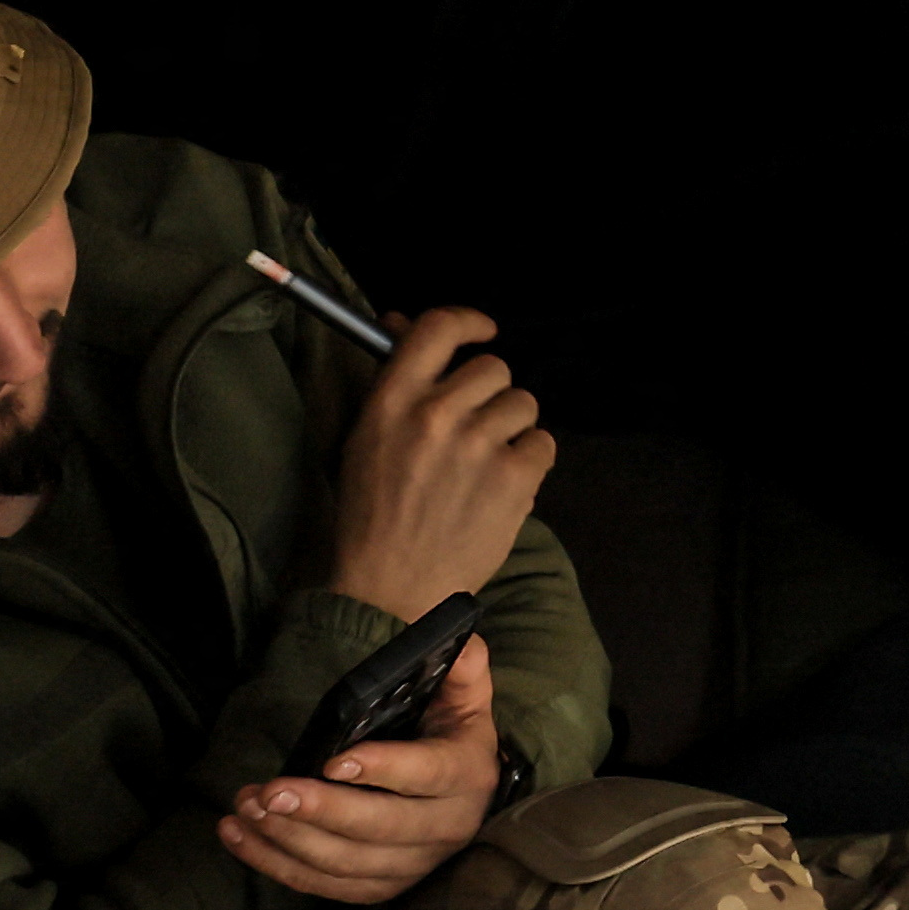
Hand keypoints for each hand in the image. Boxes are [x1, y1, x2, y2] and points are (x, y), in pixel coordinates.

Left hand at [227, 636, 503, 903]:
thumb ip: (462, 664)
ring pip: (347, 864)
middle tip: (270, 791)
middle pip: (381, 828)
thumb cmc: (448, 730)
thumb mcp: (463, 691)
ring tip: (246, 807)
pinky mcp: (382, 886)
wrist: (461, 787)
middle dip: (321, 811)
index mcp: (466, 773)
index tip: (332, 761)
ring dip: (290, 839)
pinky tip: (239, 837)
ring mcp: (415, 864)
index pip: (427, 774)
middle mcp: (448, 827)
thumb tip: (460, 643)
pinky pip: (326, 887)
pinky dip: (278, 866)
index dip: (382, 770)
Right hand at [331, 305, 554, 620]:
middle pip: (494, 368)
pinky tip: (503, 484)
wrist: (388, 587)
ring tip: (486, 462)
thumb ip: (393, 381)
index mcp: (393, 401)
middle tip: (474, 428)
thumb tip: (404, 323)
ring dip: (511, 427)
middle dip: (489, 394)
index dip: (468, 322)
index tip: (482, 331)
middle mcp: (437, 414)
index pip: (439, 328)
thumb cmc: (371, 514)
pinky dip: (530, 461)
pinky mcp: (514, 478)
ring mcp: (479, 445)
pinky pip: (544, 442)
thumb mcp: (364, 438)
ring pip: (523, 403)